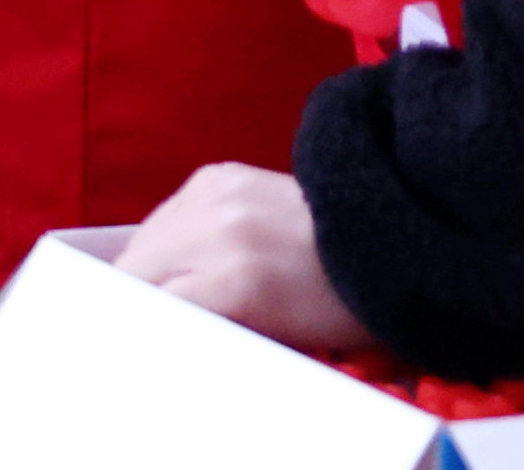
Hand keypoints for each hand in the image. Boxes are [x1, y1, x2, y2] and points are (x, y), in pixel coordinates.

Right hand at [119, 163, 370, 352]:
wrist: (389, 241)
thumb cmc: (343, 309)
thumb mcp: (282, 344)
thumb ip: (213, 336)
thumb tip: (161, 337)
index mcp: (237, 282)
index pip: (151, 311)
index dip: (140, 333)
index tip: (136, 349)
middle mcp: (217, 230)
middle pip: (134, 271)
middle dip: (137, 302)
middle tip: (149, 326)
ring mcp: (216, 195)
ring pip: (143, 241)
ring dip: (147, 269)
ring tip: (172, 293)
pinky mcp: (216, 175)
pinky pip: (166, 215)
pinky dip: (169, 240)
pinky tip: (193, 257)